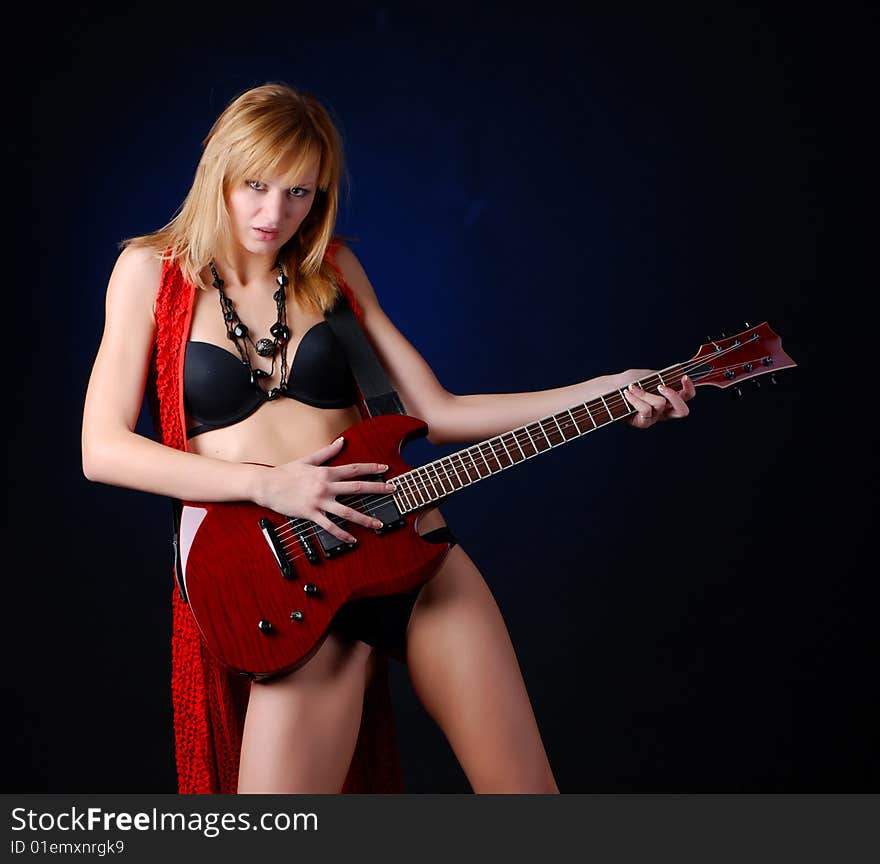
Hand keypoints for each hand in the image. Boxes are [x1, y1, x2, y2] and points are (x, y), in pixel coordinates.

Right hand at [253, 436, 394, 542]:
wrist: (266, 485)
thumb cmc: (286, 472)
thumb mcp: (308, 459)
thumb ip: (327, 451)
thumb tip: (341, 441)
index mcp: (326, 472)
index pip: (354, 469)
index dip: (371, 468)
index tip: (385, 469)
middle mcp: (326, 486)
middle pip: (357, 487)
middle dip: (377, 488)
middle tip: (393, 490)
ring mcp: (319, 501)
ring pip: (347, 511)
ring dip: (364, 518)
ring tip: (378, 524)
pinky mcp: (311, 514)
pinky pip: (329, 526)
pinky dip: (342, 534)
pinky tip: (352, 539)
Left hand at [622, 369, 695, 428]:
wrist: (607, 389)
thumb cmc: (627, 382)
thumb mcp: (646, 376)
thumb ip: (661, 377)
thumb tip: (674, 375)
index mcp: (668, 399)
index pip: (687, 396)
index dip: (689, 387)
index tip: (684, 376)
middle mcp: (664, 411)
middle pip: (682, 411)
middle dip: (674, 396)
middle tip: (660, 386)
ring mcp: (654, 418)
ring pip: (660, 404)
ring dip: (645, 393)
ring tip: (632, 387)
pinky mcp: (642, 423)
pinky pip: (646, 410)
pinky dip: (636, 399)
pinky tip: (627, 393)